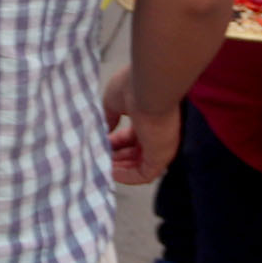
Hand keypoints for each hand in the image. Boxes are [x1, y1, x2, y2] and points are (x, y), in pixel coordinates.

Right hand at [102, 69, 179, 184]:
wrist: (150, 86)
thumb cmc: (134, 87)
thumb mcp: (113, 102)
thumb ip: (109, 118)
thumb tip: (104, 130)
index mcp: (148, 118)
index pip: (131, 136)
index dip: (115, 142)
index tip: (101, 145)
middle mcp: (156, 133)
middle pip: (135, 152)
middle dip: (116, 157)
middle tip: (100, 159)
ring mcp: (160, 146)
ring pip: (139, 165)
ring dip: (120, 169)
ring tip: (103, 169)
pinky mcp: (161, 157)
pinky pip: (144, 174)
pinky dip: (128, 176)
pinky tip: (112, 173)